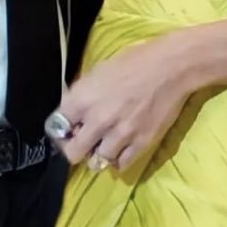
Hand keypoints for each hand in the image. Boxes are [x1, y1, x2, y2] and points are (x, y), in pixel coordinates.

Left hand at [55, 34, 196, 171]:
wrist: (170, 67)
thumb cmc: (133, 61)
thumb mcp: (98, 71)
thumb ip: (83, 95)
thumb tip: (75, 114)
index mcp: (83, 99)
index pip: (57, 128)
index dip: (60, 130)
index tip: (68, 129)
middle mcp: (98, 121)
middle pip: (73, 153)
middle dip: (76, 148)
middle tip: (84, 142)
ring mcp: (120, 135)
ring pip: (97, 162)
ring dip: (99, 154)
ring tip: (106, 144)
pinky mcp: (141, 143)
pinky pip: (122, 164)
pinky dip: (119, 159)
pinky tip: (121, 148)